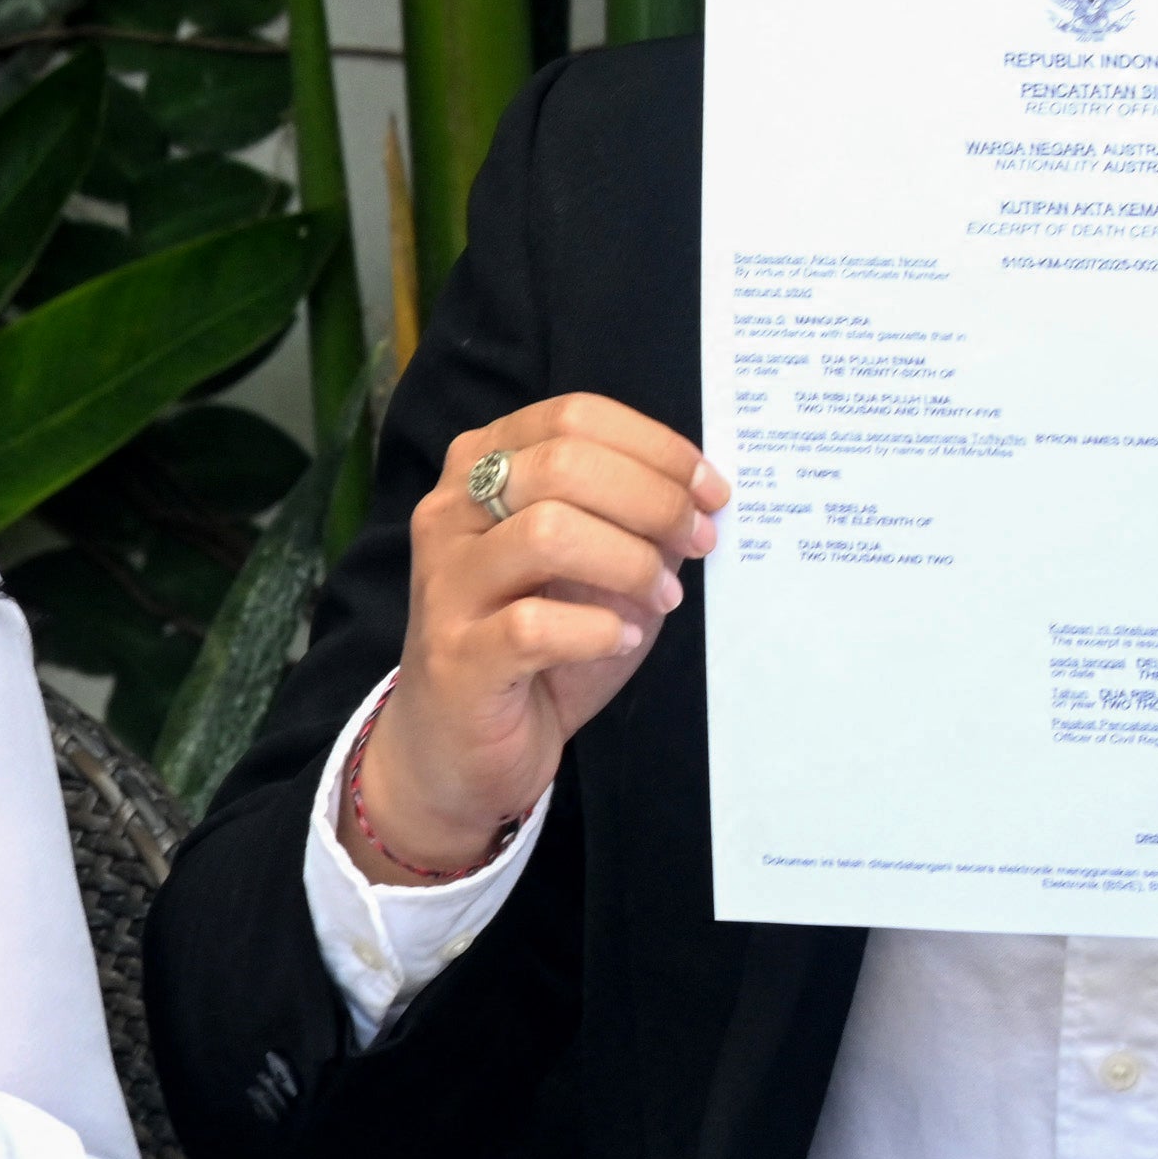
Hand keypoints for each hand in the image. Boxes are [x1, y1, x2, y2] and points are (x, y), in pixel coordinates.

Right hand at [354, 397, 726, 876]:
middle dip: (652, 500)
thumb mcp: (585, 564)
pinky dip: (598, 630)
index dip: (656, 447)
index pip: (572, 416)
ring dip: (629, 563)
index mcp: (481, 469)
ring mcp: (447, 584)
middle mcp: (450, 513)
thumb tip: (699, 495)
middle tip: (695, 542)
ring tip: (660, 597)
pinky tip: (618, 639)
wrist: (458, 742)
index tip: (710, 492)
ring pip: (547, 533)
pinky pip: (536, 626)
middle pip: (563, 463)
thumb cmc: (531, 643)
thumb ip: (625, 518)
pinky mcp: (458, 656)